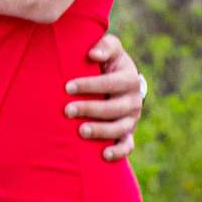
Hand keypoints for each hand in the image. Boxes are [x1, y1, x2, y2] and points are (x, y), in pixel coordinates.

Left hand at [67, 32, 146, 160]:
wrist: (121, 80)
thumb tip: (92, 54)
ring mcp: (132, 118)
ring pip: (120, 128)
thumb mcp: (111, 49)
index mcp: (130, 78)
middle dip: (90, 109)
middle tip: (67, 110)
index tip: (68, 87)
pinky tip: (104, 155)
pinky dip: (118, 152)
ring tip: (81, 131)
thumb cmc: (109, 62)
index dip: (90, 85)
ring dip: (100, 131)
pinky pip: (127, 146)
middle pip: (114, 108)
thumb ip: (104, 46)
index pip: (111, 82)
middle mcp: (134, 100)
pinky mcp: (128, 133)